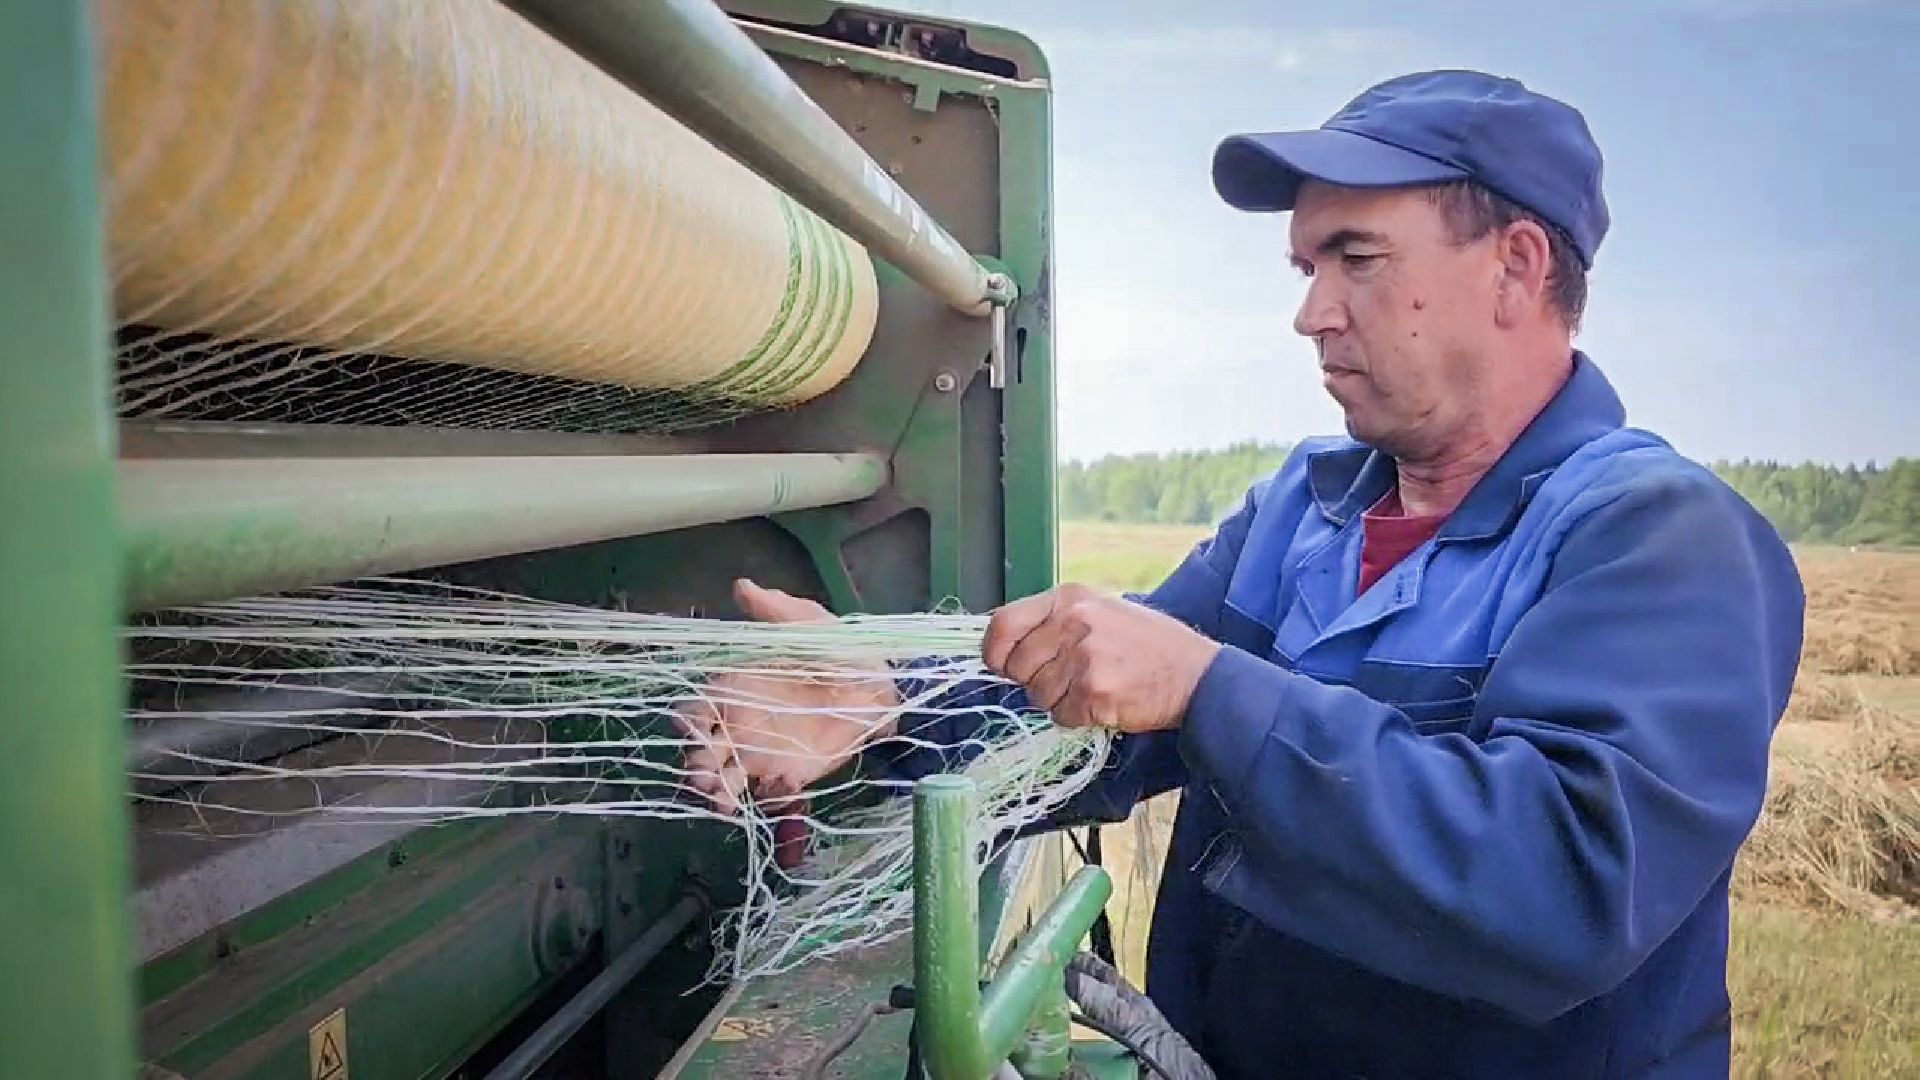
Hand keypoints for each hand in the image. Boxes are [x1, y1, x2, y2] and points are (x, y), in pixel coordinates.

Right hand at [676, 579, 901, 815]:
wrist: (881, 688)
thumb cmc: (839, 650)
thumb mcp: (808, 624)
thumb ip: (775, 609)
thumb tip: (742, 585)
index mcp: (736, 689)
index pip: (696, 709)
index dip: (687, 720)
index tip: (688, 726)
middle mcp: (740, 724)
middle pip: (702, 750)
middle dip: (695, 765)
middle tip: (702, 776)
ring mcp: (762, 753)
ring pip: (725, 779)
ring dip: (716, 792)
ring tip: (722, 800)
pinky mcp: (789, 775)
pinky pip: (765, 795)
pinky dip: (759, 801)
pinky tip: (761, 800)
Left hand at [982, 584, 1220, 733]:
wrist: (1196, 674)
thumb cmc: (1148, 645)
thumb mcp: (1100, 612)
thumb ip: (1054, 623)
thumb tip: (1004, 647)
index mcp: (1069, 598)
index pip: (1003, 624)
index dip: (995, 652)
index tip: (1001, 665)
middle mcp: (1072, 623)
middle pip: (1017, 667)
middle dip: (1034, 681)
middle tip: (1067, 680)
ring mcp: (1082, 658)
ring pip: (1037, 696)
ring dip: (1058, 701)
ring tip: (1092, 687)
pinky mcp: (1093, 692)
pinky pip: (1061, 716)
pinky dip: (1077, 717)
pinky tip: (1103, 702)